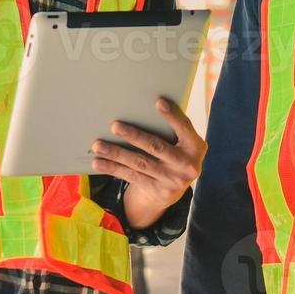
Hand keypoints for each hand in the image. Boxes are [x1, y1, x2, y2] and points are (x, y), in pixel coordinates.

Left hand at [91, 98, 205, 229]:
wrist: (175, 188)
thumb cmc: (174, 153)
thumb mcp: (181, 142)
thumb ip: (170, 130)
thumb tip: (140, 110)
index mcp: (195, 146)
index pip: (184, 128)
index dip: (172, 116)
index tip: (159, 102)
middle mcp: (187, 165)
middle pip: (156, 147)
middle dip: (134, 136)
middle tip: (115, 126)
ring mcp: (173, 180)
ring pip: (139, 164)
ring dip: (116, 153)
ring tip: (98, 145)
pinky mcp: (159, 191)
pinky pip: (132, 177)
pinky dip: (113, 168)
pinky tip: (99, 162)